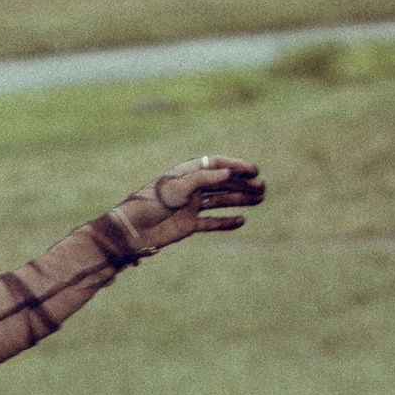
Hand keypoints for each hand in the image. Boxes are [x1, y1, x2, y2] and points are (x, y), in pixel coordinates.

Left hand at [113, 153, 265, 253]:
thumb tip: (228, 173)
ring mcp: (190, 206)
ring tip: (259, 199)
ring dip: (240, 199)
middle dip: (243, 184)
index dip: (235, 166)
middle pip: (222, 183)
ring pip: (220, 201)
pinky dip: (225, 222)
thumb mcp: (176, 188)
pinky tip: (241, 221)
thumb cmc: (150, 203)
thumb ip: (202, 179)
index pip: (215, 164)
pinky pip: (211, 222)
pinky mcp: (189, 224)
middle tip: (262, 187)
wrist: (133, 230)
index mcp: (186, 173)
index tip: (254, 170)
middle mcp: (190, 187)